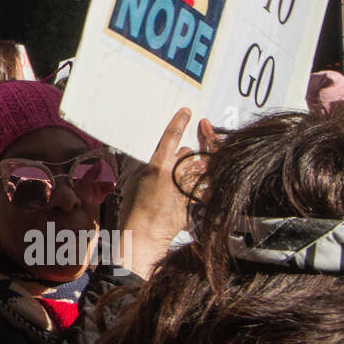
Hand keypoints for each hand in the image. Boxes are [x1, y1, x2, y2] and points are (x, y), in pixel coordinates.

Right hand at [118, 108, 203, 279]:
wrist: (145, 232)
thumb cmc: (135, 206)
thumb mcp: (138, 177)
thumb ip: (155, 163)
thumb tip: (167, 154)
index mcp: (159, 165)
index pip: (172, 136)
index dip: (180, 121)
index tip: (188, 112)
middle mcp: (176, 173)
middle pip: (191, 152)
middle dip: (189, 152)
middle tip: (186, 154)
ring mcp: (189, 187)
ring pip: (201, 166)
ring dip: (197, 166)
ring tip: (185, 176)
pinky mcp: (198, 199)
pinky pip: (207, 184)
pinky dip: (205, 181)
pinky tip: (198, 184)